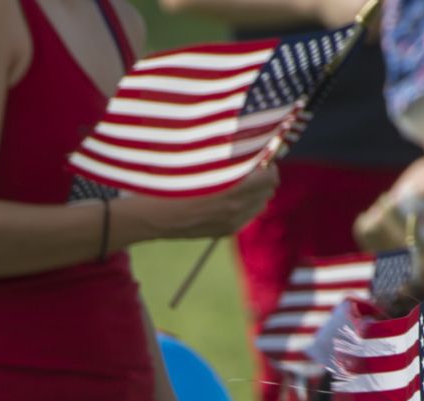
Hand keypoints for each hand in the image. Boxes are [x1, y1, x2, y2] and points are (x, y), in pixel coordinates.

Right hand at [114, 164, 276, 244]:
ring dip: (254, 192)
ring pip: (259, 204)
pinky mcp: (225, 231)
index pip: (270, 175)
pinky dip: (243, 206)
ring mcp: (232, 221)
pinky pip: (246, 216)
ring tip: (237, 182)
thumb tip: (250, 146)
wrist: (152, 215)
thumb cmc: (171, 180)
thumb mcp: (201, 160)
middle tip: (248, 166)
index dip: (265, 162)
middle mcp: (237, 207)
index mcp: (234, 187)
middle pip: (268, 190)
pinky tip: (226, 198)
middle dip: (262, 177)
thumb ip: (229, 155)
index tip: (256, 154)